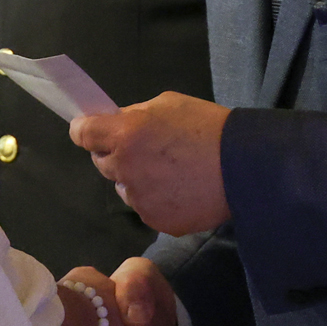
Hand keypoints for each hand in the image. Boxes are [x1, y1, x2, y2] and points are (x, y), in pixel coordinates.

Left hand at [71, 93, 232, 235]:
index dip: (86, 130)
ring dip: (136, 180)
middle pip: (101, 162)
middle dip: (116, 154)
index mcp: (124, 134)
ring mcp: (139, 199)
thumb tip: (116, 122)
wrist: (244, 167)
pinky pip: (145, 208)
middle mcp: (125, 169)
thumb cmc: (207, 127)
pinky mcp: (156, 221)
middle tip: (145, 149)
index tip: (92, 131)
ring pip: (124, 187)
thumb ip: (136, 114)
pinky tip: (180, 190)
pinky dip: (156, 200)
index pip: (82, 133)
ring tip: (170, 172)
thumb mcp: (168, 104)